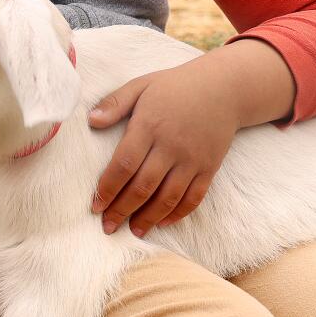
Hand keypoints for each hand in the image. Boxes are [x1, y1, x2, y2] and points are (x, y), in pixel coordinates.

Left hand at [88, 63, 239, 235]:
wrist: (224, 87)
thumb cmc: (175, 87)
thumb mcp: (141, 86)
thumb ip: (115, 103)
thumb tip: (90, 120)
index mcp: (149, 126)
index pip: (123, 165)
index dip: (107, 189)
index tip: (95, 205)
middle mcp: (170, 146)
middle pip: (143, 187)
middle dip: (122, 210)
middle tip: (107, 226)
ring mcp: (192, 159)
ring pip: (168, 197)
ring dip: (148, 218)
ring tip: (133, 231)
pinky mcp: (210, 167)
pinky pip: (194, 197)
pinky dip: (178, 213)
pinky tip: (162, 223)